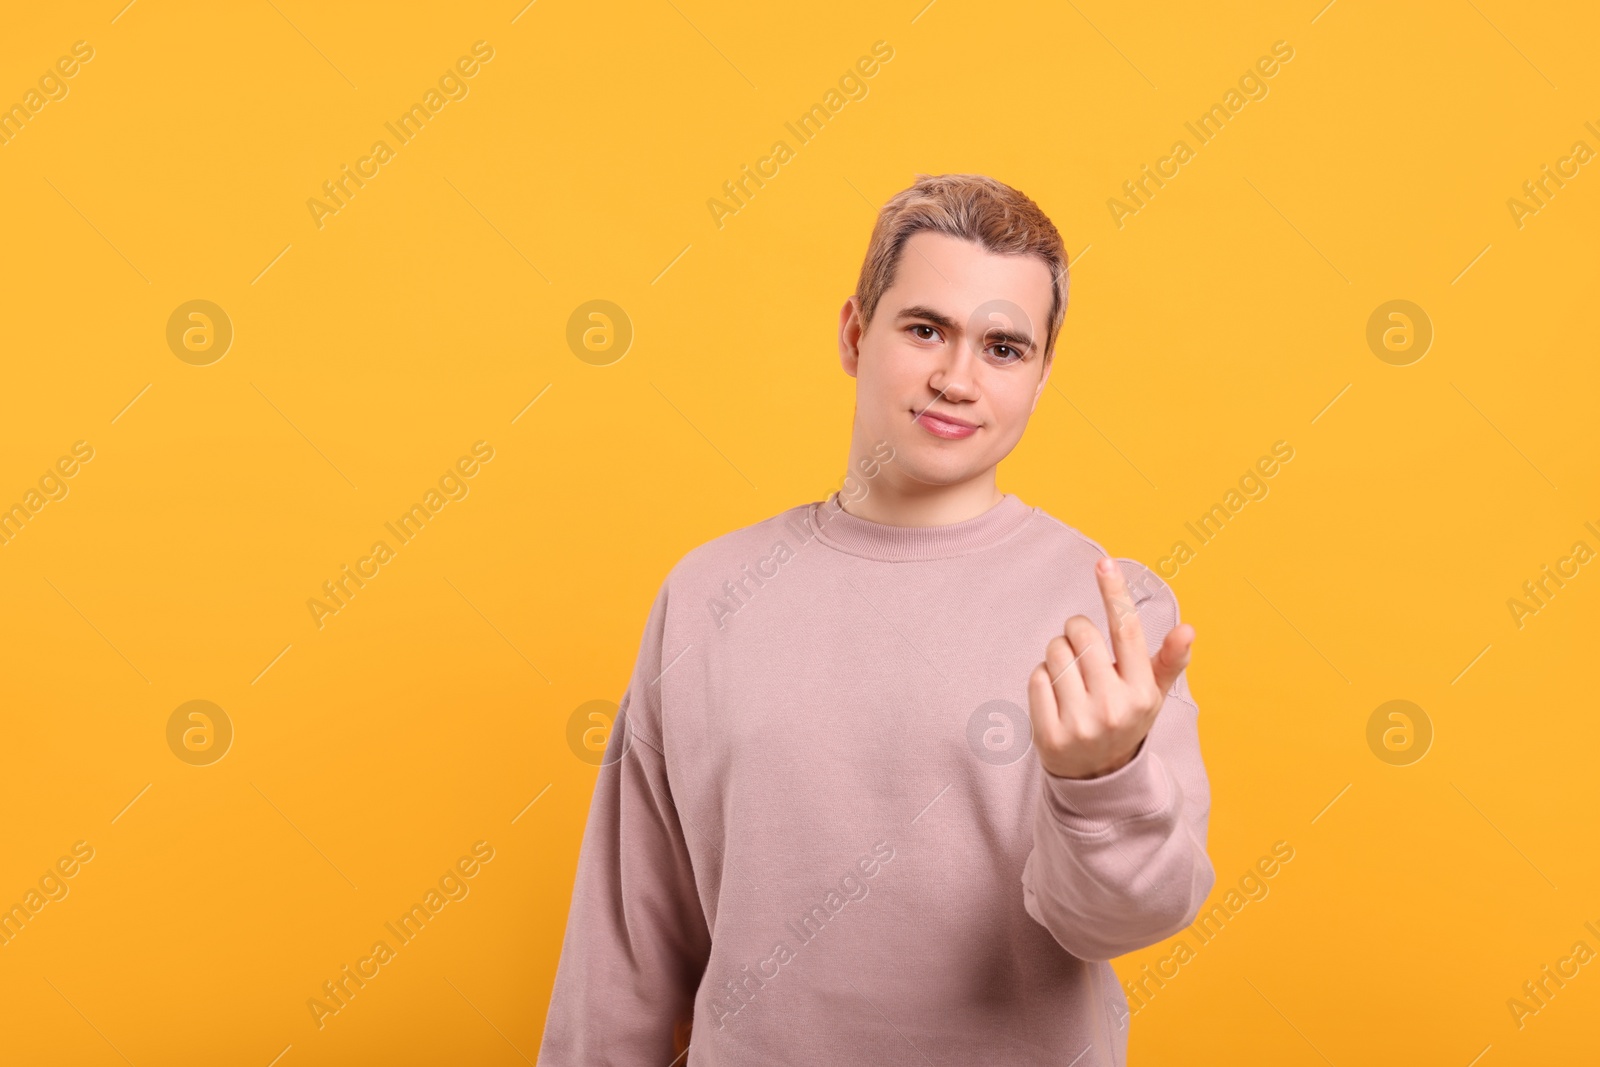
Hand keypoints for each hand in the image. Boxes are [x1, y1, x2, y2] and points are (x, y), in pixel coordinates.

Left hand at [1027, 556, 1194, 779]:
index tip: (1104, 562)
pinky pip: (1036, 676)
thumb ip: (1168, 659)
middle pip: (1080, 634)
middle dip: (1077, 632)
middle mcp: (1113, 707)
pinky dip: (1043, 678)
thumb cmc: (1125, 719)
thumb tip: (1189, 628)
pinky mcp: (1049, 734)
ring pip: (1054, 652)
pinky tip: (1056, 697)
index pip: (1126, 631)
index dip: (1114, 593)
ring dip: (1059, 654)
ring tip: (1072, 677)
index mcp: (1142, 692)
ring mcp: (1080, 722)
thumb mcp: (1152, 694)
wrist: (1097, 777)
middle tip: (1084, 653)